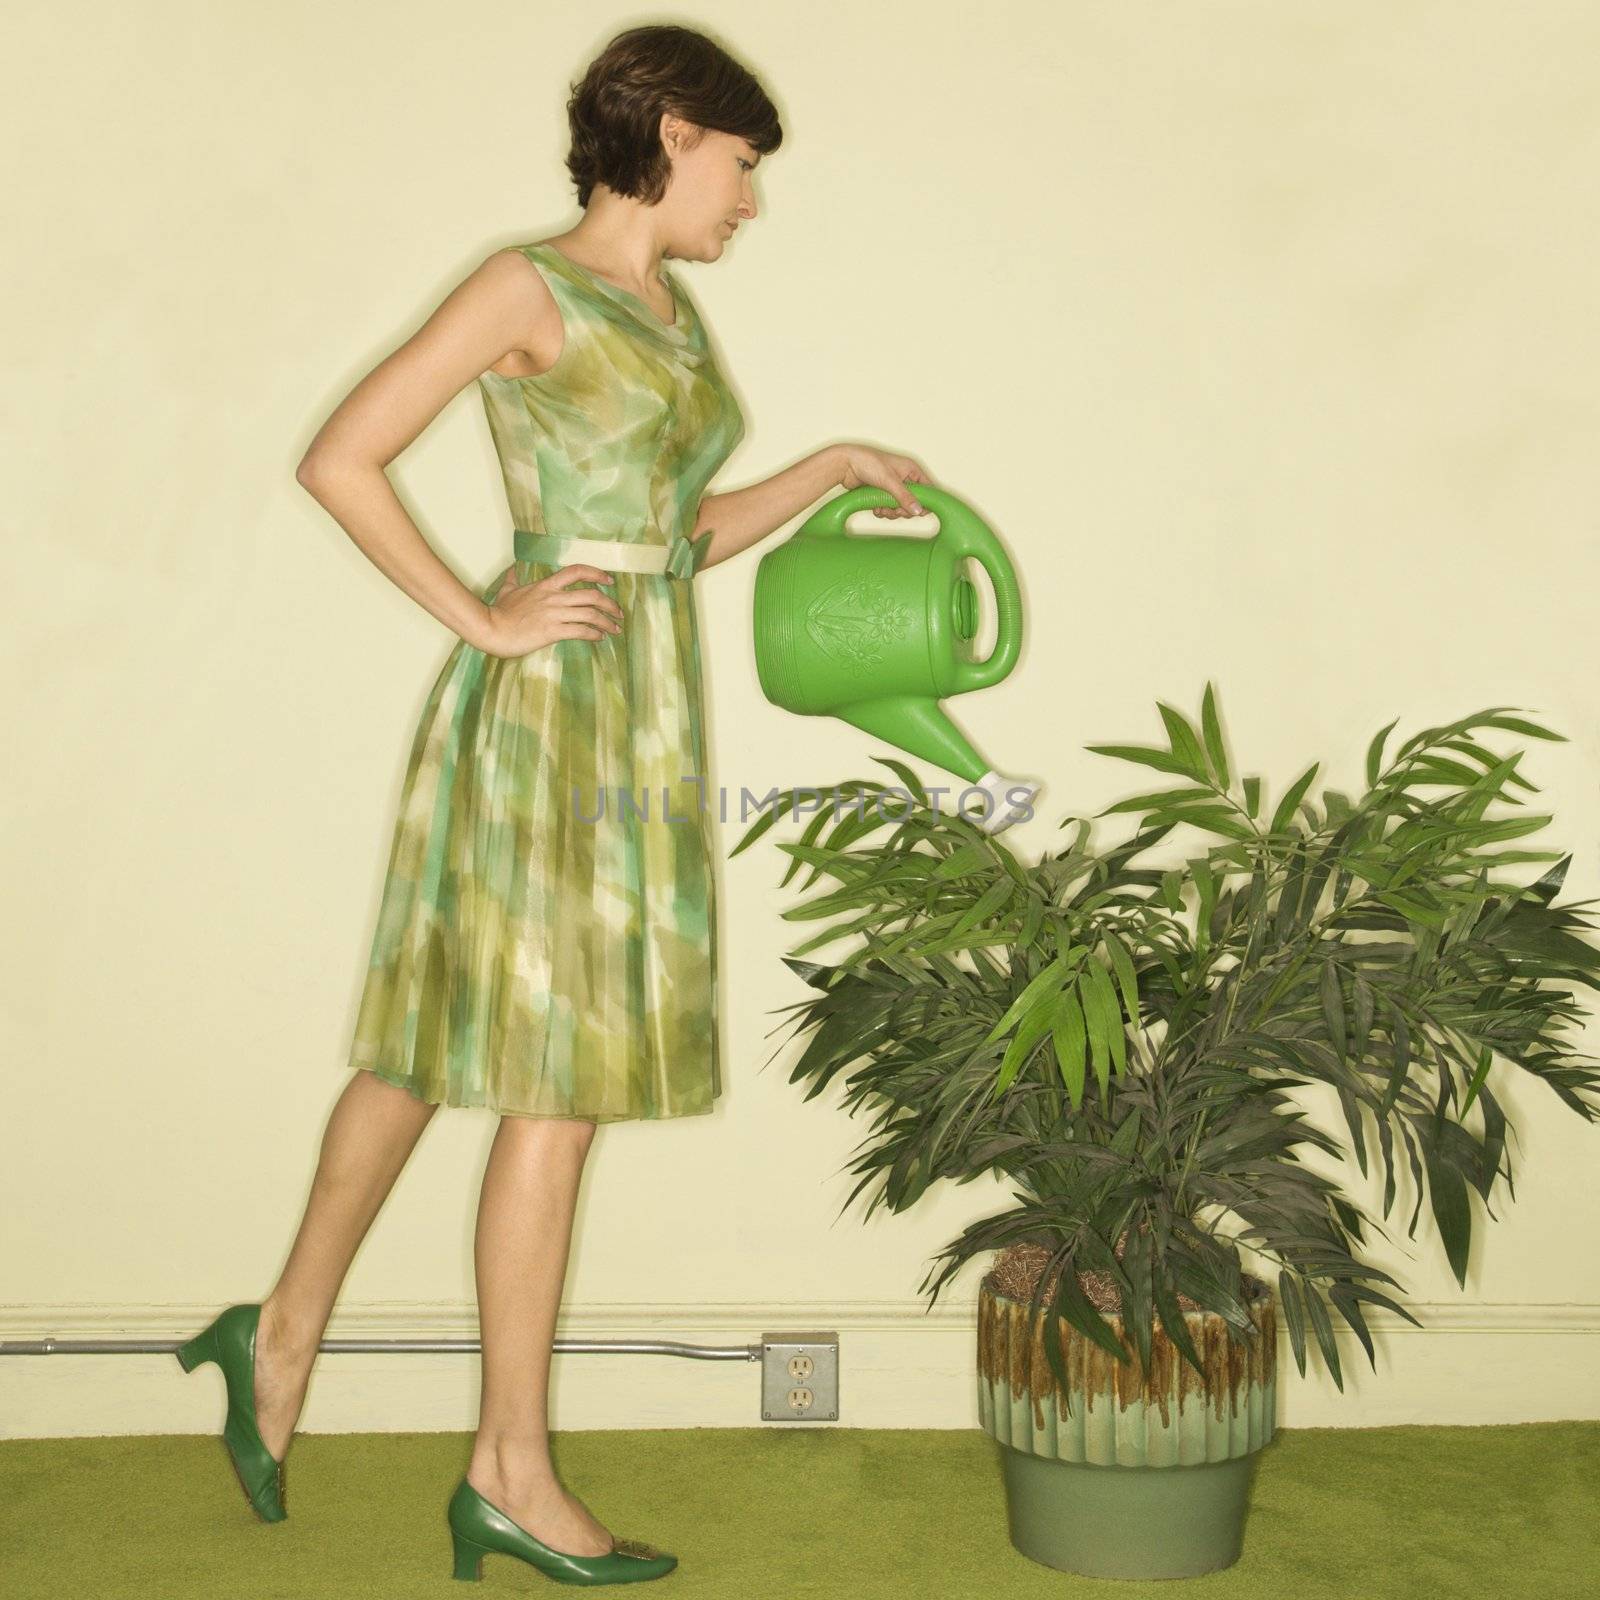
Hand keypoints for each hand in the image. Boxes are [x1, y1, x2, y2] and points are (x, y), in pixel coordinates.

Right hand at [473, 563, 623, 658]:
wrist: (491, 629)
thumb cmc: (498, 612)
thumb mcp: (506, 590)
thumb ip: (513, 579)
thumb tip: (512, 569)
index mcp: (546, 585)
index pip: (576, 572)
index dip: (597, 573)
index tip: (609, 580)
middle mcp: (554, 597)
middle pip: (592, 595)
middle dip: (610, 604)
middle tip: (618, 612)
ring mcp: (554, 614)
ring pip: (590, 614)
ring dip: (607, 622)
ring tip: (615, 629)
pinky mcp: (552, 632)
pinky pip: (580, 631)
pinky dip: (594, 634)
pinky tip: (599, 638)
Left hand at [835, 444, 937, 517]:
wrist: (844, 464)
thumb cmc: (868, 463)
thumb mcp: (889, 481)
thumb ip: (905, 497)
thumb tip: (919, 511)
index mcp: (911, 469)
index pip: (927, 488)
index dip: (926, 502)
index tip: (920, 513)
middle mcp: (904, 477)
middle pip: (914, 502)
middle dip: (904, 509)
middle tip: (895, 511)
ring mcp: (892, 486)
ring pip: (900, 507)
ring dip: (891, 512)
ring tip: (882, 509)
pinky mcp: (881, 493)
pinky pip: (888, 508)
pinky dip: (883, 511)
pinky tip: (875, 508)